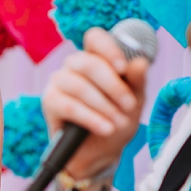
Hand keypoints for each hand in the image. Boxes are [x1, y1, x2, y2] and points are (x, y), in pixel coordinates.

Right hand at [42, 27, 149, 178]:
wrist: (100, 152)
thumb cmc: (116, 120)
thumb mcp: (134, 100)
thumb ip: (137, 81)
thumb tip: (141, 62)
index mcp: (95, 58)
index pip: (95, 38)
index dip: (108, 48)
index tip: (123, 68)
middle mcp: (74, 66)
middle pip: (89, 63)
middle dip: (113, 86)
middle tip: (130, 105)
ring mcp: (59, 82)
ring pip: (79, 86)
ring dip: (104, 106)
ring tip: (118, 123)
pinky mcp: (49, 102)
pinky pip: (69, 106)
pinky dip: (91, 118)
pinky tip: (105, 128)